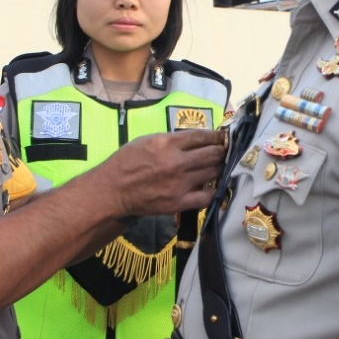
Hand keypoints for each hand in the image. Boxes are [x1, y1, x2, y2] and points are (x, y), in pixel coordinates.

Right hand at [94, 130, 223, 216]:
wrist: (113, 191)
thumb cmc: (126, 162)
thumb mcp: (147, 140)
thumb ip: (171, 139)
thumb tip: (194, 139)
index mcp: (168, 143)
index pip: (202, 136)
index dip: (217, 136)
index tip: (224, 137)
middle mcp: (177, 162)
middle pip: (213, 154)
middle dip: (222, 151)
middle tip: (225, 151)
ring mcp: (180, 183)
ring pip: (213, 172)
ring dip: (220, 168)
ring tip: (221, 166)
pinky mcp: (179, 202)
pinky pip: (207, 196)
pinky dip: (214, 189)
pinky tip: (214, 185)